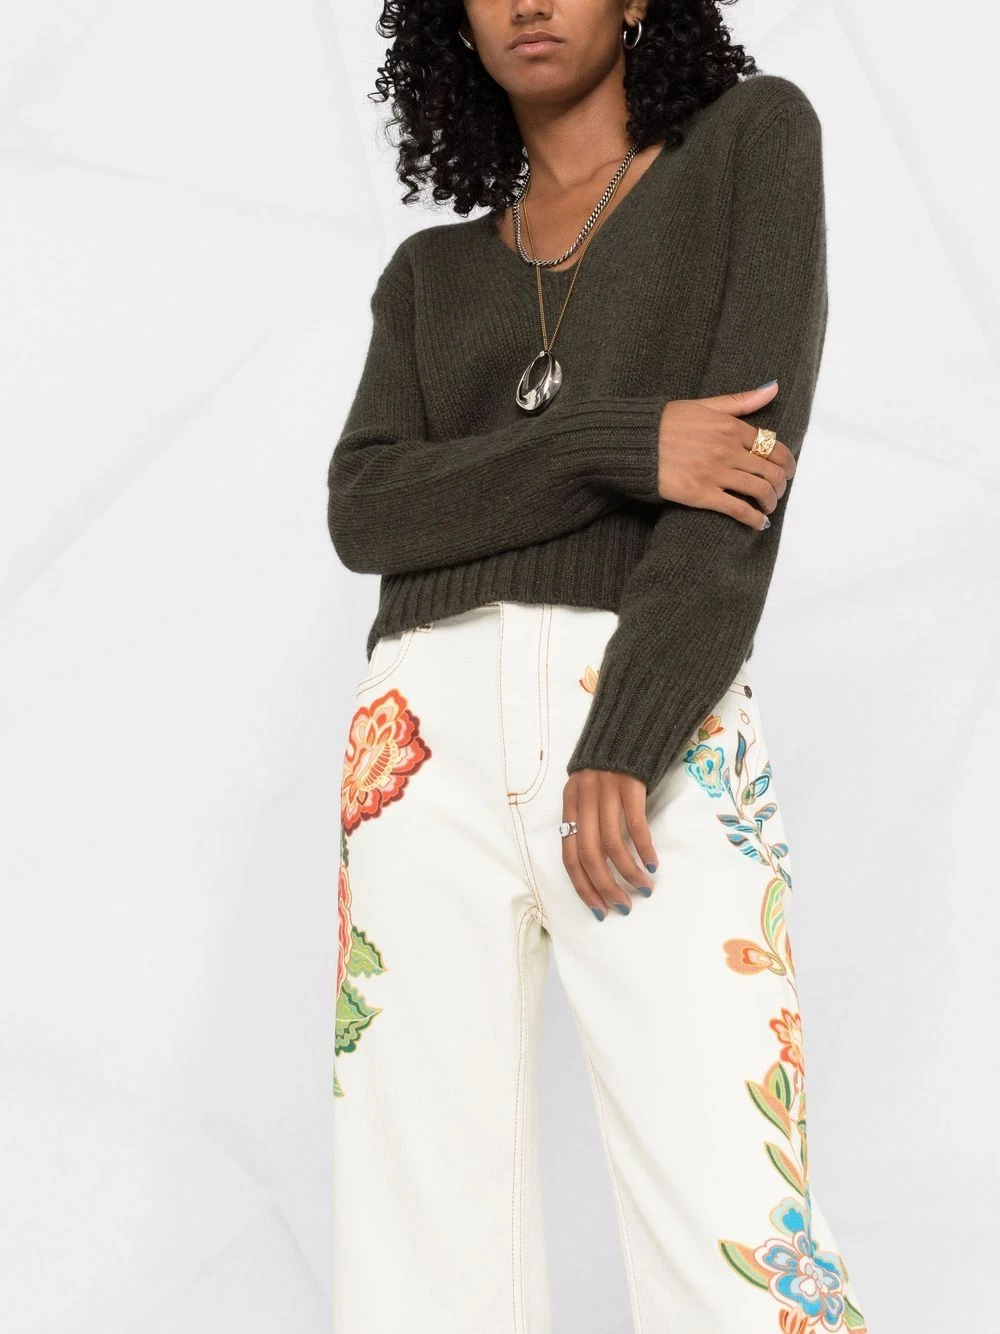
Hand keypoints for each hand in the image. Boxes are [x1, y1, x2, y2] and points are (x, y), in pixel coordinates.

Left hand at [561, 769, 656, 918]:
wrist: (626, 727)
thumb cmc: (607, 767)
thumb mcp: (586, 792)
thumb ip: (587, 822)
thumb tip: (597, 867)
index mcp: (569, 804)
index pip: (569, 855)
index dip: (582, 886)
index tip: (598, 908)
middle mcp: (583, 799)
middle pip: (588, 854)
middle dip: (605, 886)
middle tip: (623, 906)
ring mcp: (606, 790)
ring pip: (612, 843)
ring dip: (628, 873)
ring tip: (643, 888)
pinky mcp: (630, 783)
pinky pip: (635, 824)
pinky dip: (644, 849)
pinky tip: (652, 863)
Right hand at [656, 381, 795, 529]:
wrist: (634, 443)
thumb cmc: (665, 422)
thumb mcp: (704, 404)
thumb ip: (740, 401)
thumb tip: (773, 387)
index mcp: (731, 428)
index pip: (773, 446)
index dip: (786, 462)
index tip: (787, 471)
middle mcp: (728, 450)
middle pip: (771, 471)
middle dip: (781, 485)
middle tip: (778, 491)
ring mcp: (716, 473)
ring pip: (759, 491)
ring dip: (770, 502)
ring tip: (768, 507)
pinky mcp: (701, 494)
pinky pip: (738, 509)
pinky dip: (754, 519)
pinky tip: (758, 523)